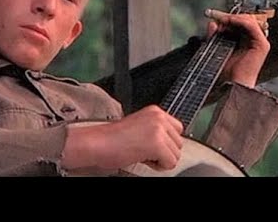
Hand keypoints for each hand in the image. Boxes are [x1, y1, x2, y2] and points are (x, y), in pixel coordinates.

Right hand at [62, 105, 183, 171]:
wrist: (98, 143)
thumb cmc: (112, 138)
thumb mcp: (139, 126)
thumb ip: (156, 128)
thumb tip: (170, 141)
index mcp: (155, 111)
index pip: (178, 129)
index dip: (166, 141)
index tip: (150, 144)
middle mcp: (159, 117)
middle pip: (179, 143)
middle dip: (163, 150)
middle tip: (143, 149)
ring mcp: (159, 130)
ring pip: (176, 155)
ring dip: (160, 158)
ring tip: (141, 152)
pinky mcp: (157, 144)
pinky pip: (170, 163)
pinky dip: (158, 166)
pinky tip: (142, 157)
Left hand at [206, 13, 269, 87]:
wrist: (232, 84)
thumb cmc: (225, 71)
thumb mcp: (216, 48)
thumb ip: (214, 36)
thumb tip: (212, 23)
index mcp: (244, 41)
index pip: (238, 23)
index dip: (226, 18)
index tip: (213, 16)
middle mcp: (253, 41)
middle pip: (244, 20)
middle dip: (229, 17)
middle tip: (217, 18)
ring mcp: (259, 42)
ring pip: (249, 21)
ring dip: (234, 18)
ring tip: (222, 20)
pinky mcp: (262, 45)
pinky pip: (252, 26)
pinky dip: (240, 21)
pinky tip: (229, 21)